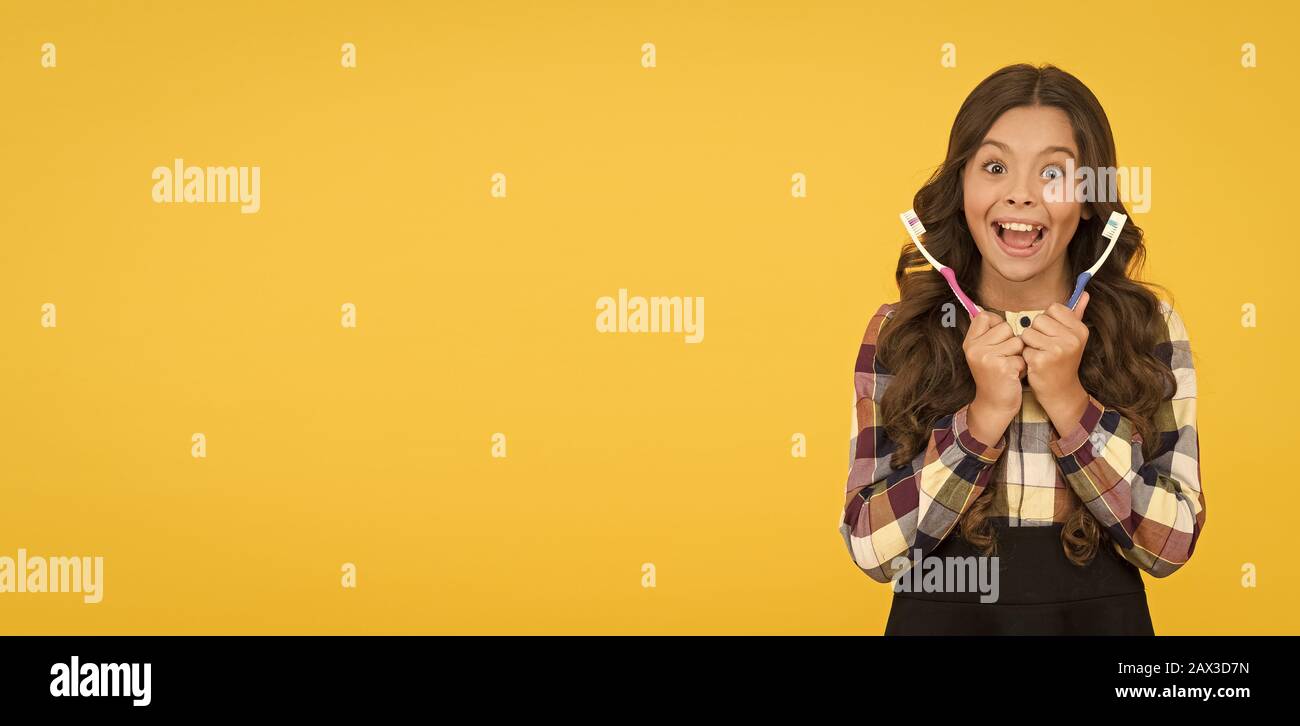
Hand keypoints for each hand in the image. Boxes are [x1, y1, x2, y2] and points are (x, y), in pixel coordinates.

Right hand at [962, 309, 1024, 443]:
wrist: (994, 404)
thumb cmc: (994, 376)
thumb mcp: (982, 353)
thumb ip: (984, 333)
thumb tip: (977, 307)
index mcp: (969, 342)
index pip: (985, 316)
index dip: (997, 325)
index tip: (997, 341)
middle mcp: (975, 348)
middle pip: (1006, 327)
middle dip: (1011, 342)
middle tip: (1004, 358)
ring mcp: (987, 358)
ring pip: (1017, 341)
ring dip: (1019, 355)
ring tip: (1009, 366)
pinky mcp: (1002, 367)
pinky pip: (1022, 356)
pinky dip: (1022, 367)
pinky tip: (1013, 375)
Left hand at [1021, 291, 1090, 431]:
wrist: (1061, 391)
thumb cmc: (1064, 361)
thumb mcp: (1074, 338)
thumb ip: (1077, 314)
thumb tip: (1085, 293)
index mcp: (1079, 329)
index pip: (1053, 308)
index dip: (1048, 320)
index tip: (1053, 334)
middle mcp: (1071, 338)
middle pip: (1038, 319)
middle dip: (1037, 332)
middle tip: (1046, 347)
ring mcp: (1057, 350)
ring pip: (1028, 332)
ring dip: (1030, 344)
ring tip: (1041, 355)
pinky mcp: (1041, 361)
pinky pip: (1024, 348)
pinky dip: (1026, 356)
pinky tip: (1036, 364)